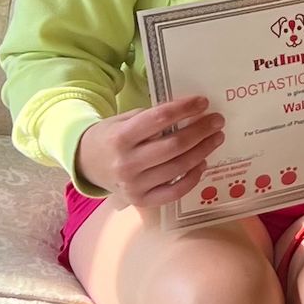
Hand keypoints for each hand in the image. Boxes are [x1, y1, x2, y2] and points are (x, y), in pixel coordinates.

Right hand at [74, 96, 224, 207]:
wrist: (86, 164)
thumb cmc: (111, 137)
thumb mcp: (124, 120)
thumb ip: (152, 118)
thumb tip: (191, 113)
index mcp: (120, 137)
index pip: (159, 119)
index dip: (185, 109)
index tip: (203, 102)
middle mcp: (127, 163)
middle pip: (174, 145)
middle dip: (201, 131)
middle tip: (217, 120)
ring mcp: (134, 185)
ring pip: (179, 167)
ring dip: (203, 151)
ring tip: (216, 138)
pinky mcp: (142, 200)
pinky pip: (175, 191)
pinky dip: (193, 177)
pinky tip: (203, 163)